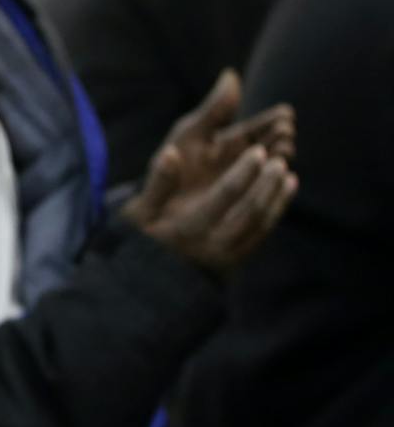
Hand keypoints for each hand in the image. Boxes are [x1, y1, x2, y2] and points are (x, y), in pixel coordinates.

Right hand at [121, 136, 295, 274]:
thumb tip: (171, 153)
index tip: (258, 151)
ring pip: (261, 223)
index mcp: (188, 229)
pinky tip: (285, 188)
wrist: (153, 276)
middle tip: (278, 159)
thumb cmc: (147, 233)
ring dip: (277, 196)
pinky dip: (277, 209)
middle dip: (267, 183)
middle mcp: (212, 244)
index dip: (244, 172)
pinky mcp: (237, 259)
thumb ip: (158, 182)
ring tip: (286, 172)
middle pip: (251, 211)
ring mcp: (228, 255)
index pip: (225, 196)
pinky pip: (263, 233)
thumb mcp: (140, 211)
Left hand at [147, 71, 297, 192]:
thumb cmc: (167, 164)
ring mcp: (240, 187)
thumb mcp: (189, 133)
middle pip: (265, 148)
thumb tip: (231, 74)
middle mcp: (238, 163)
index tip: (285, 116)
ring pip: (264, 173)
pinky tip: (278, 183)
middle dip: (279, 139)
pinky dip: (269, 190)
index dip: (271, 122)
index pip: (256, 129)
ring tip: (282, 153)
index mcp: (228, 143)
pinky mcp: (237, 210)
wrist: (153, 207)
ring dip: (276, 162)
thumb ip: (213, 110)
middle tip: (286, 133)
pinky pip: (257, 198)